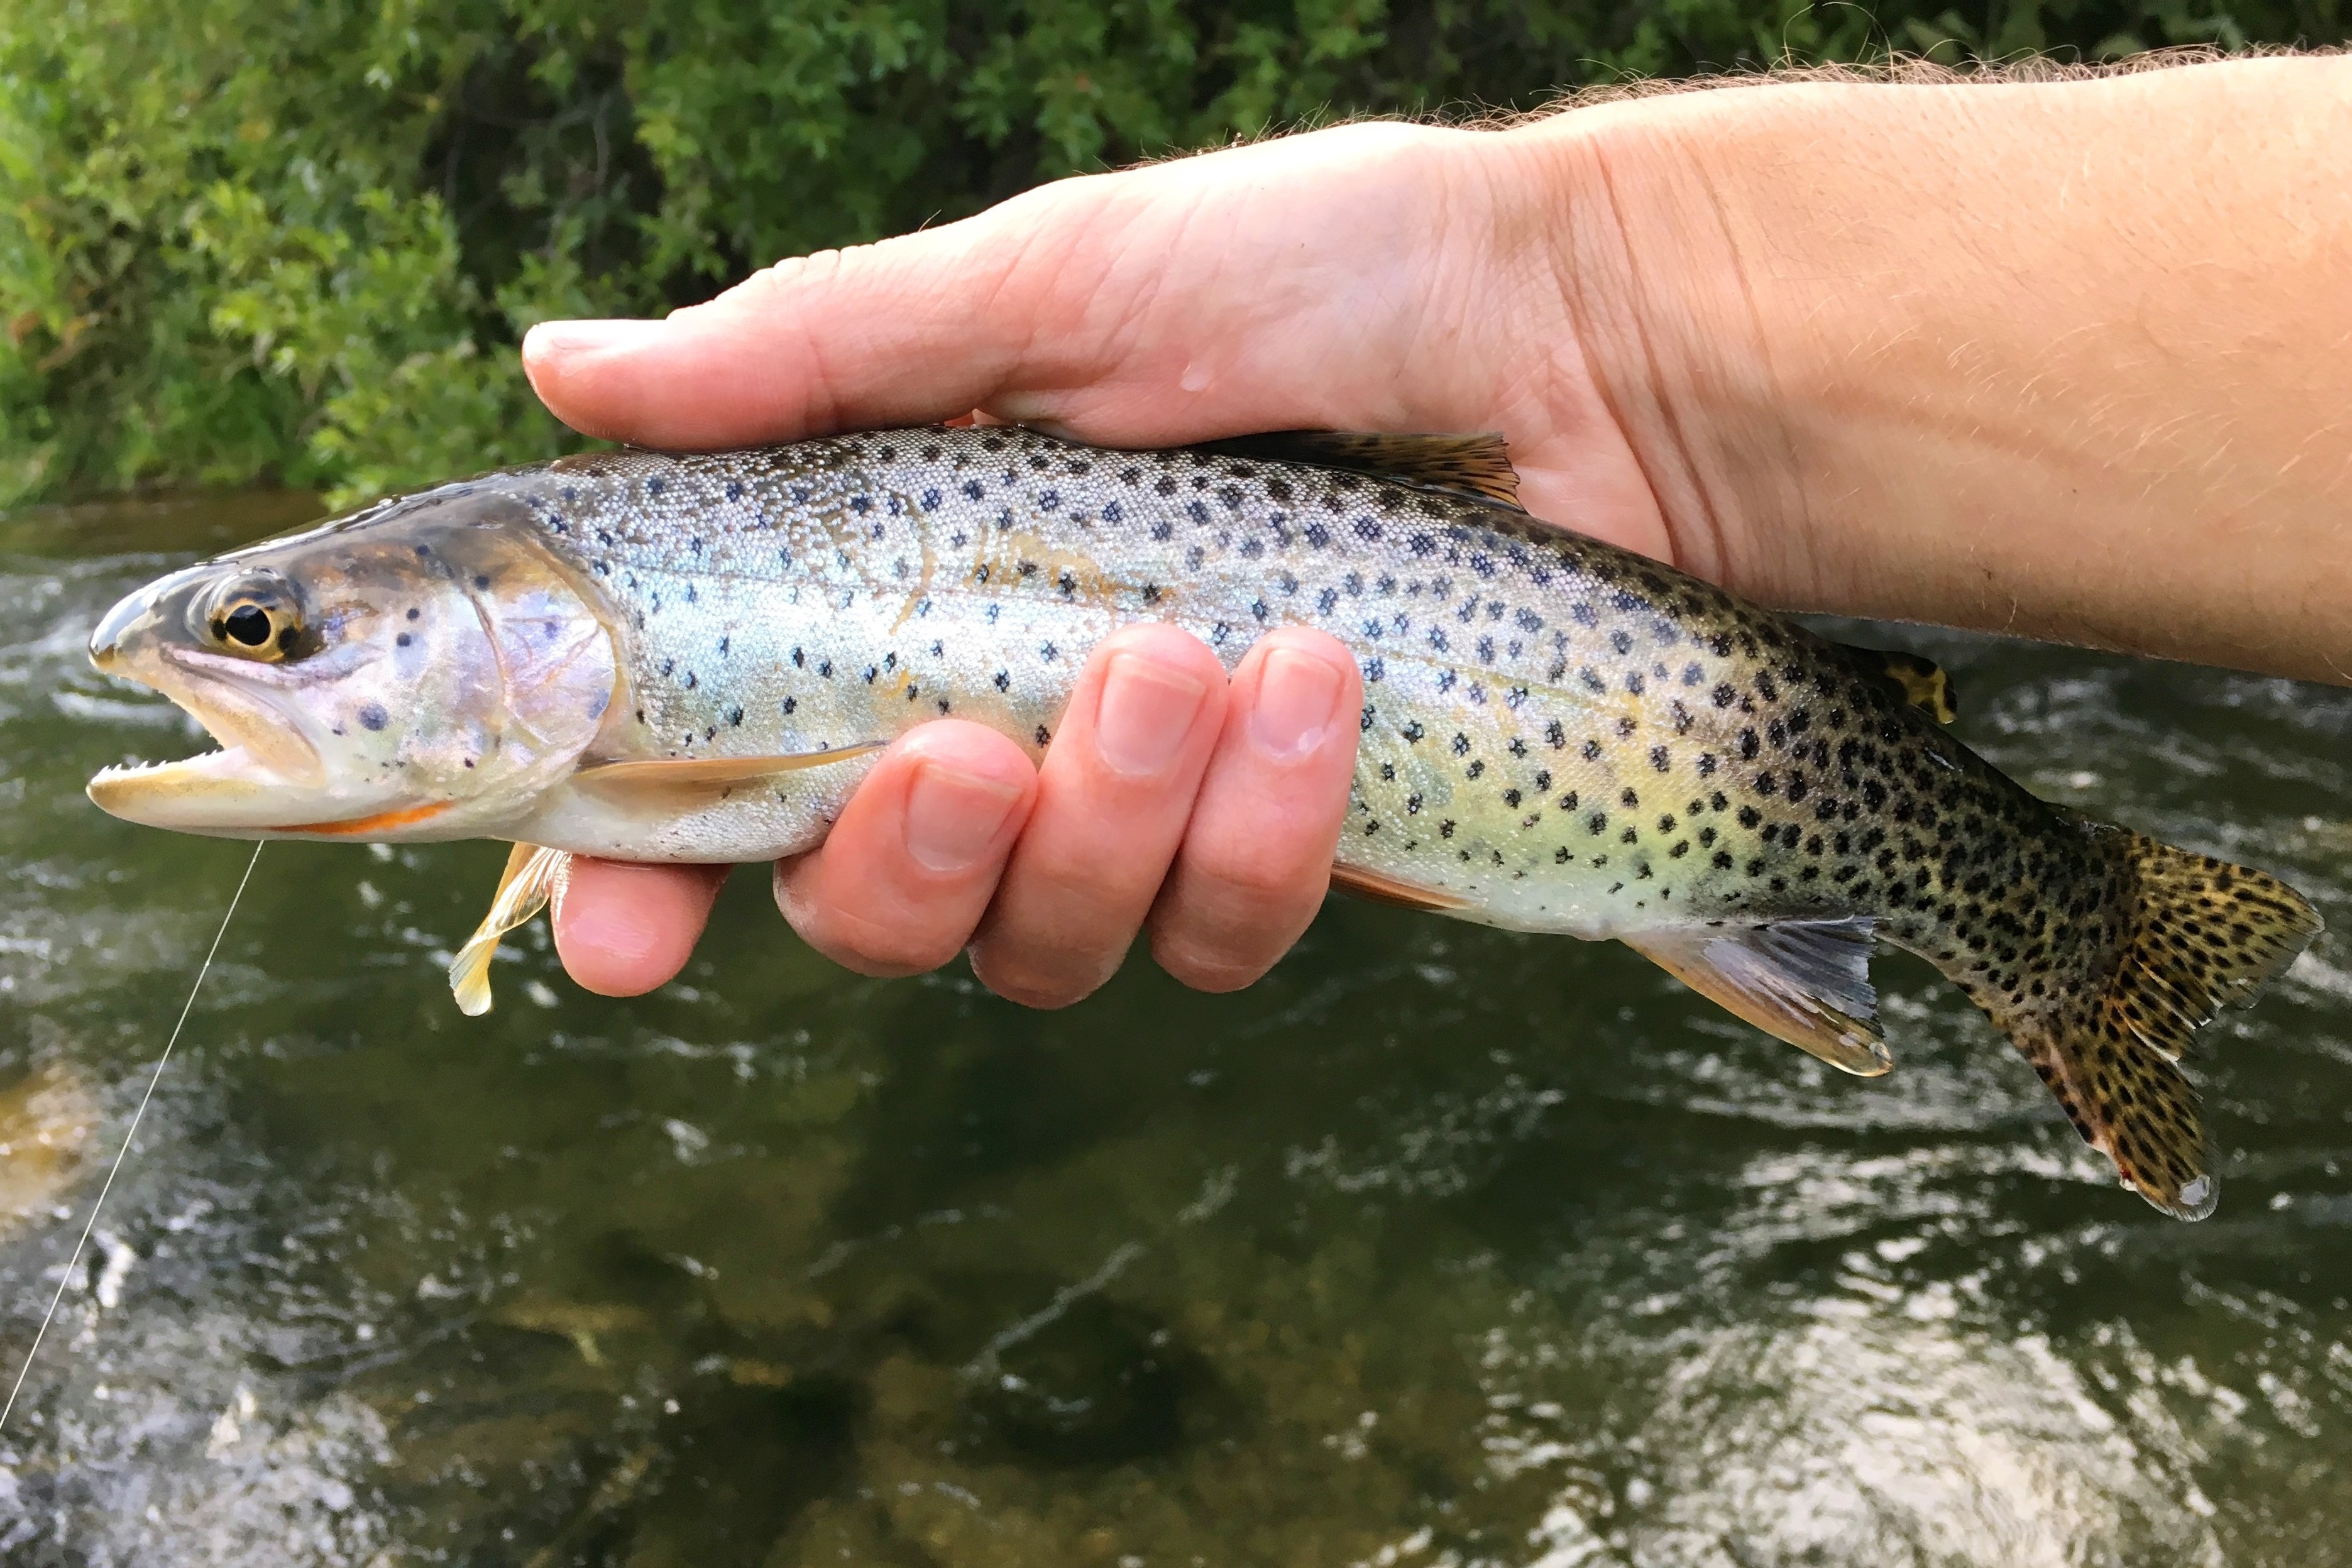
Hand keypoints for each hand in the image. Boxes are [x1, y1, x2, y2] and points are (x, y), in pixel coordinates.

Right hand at [525, 119, 1653, 1004]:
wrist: (1589, 347)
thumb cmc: (1328, 273)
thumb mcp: (1051, 282)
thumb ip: (811, 355)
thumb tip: (564, 366)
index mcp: (916, 587)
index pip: (733, 774)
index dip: (653, 882)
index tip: (621, 944)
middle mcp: (1013, 715)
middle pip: (874, 910)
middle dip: (905, 861)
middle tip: (973, 743)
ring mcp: (1152, 802)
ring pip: (1042, 946)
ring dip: (1102, 824)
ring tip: (1195, 661)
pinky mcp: (1291, 851)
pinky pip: (1218, 932)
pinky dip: (1257, 836)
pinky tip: (1317, 693)